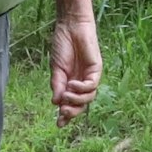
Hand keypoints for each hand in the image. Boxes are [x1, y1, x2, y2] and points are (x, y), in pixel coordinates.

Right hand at [51, 6, 103, 126]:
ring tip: (65, 96)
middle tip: (63, 113)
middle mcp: (81, 82)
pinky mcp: (96, 70)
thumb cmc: (62, 45)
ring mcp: (89, 77)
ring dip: (76, 100)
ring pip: (89, 98)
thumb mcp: (56, 69)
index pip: (70, 103)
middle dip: (72, 112)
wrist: (69, 27)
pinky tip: (72, 84)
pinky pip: (92, 86)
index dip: (65, 115)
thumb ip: (57, 85)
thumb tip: (55, 103)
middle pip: (81, 105)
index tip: (58, 124)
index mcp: (70, 83)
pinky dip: (82, 88)